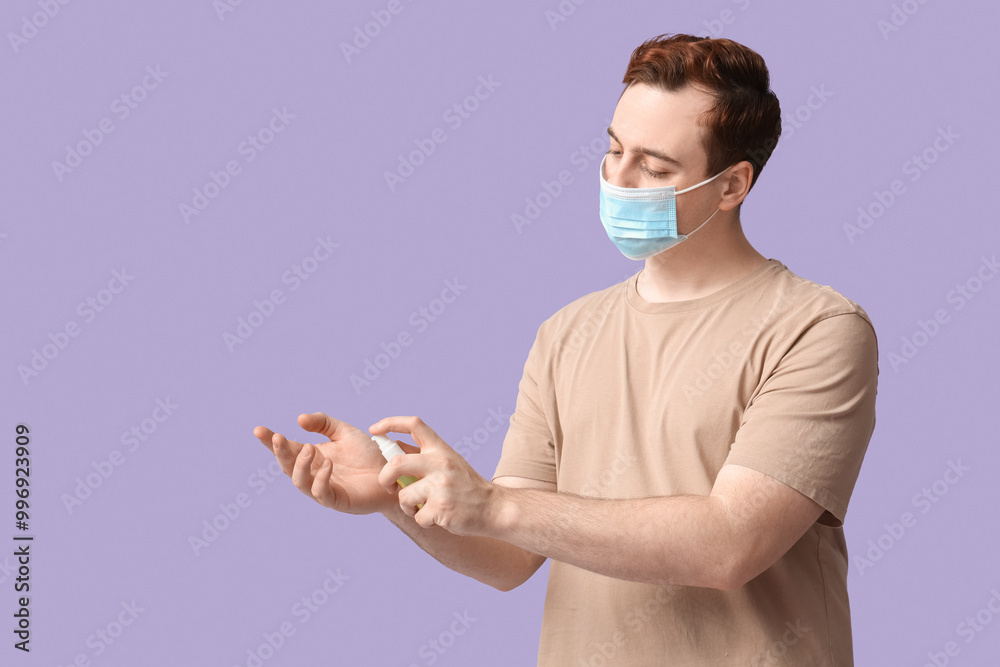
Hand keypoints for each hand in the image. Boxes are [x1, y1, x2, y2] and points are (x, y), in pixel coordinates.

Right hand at [253, 412, 414, 514]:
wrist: (391, 472)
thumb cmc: (367, 454)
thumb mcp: (343, 432)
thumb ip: (323, 423)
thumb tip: (299, 419)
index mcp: (311, 456)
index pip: (286, 448)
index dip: (270, 441)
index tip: (259, 430)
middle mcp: (312, 473)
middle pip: (287, 465)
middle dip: (280, 452)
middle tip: (278, 437)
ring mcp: (322, 488)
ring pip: (299, 481)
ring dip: (300, 465)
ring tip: (309, 448)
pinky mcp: (337, 500)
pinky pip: (321, 493)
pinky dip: (321, 479)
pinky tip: (328, 465)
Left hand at [372, 416, 498, 534]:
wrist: (494, 508)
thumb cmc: (467, 486)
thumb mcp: (449, 462)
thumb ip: (423, 456)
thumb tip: (393, 446)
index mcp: (441, 449)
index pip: (414, 424)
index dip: (390, 422)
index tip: (374, 430)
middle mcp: (440, 463)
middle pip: (396, 464)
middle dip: (384, 478)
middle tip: (388, 486)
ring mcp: (441, 486)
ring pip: (404, 496)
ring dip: (407, 506)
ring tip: (421, 507)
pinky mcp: (441, 508)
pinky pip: (417, 516)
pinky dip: (422, 520)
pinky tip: (437, 517)